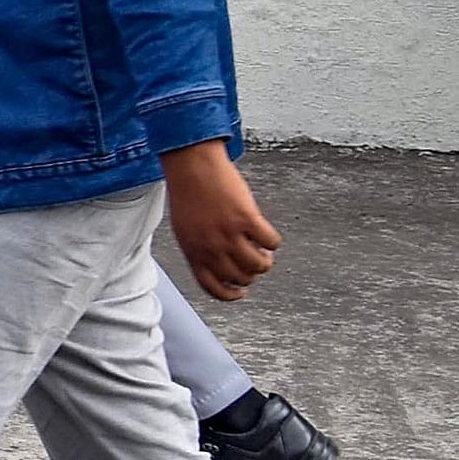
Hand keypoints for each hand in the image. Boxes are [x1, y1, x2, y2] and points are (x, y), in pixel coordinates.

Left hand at [160, 141, 280, 300]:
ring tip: (264, 251)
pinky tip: (268, 235)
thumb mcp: (185, 228)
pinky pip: (271, 242)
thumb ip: (201, 249)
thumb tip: (222, 266)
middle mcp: (210, 247)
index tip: (242, 292)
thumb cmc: (188, 193)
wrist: (192, 165)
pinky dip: (273, 242)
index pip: (213, 287)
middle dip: (251, 273)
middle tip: (255, 260)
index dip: (231, 295)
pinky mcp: (246, 218)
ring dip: (266, 261)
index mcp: (193, 252)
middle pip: (241, 278)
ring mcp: (229, 234)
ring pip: (259, 265)